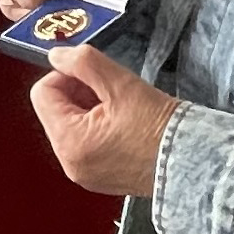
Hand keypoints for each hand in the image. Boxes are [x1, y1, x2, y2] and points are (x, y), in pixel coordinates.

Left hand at [30, 44, 176, 198]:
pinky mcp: (97, 178)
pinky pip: (83, 144)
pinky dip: (96, 128)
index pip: (42, 93)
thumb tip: (56, 55)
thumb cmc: (160, 126)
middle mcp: (70, 163)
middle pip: (54, 111)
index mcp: (70, 142)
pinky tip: (122, 124)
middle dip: (77, 93)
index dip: (64, 74)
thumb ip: (83, 62)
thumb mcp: (120, 83)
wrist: (191, 159)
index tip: (92, 74)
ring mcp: (83, 174)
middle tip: (110, 90)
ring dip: (87, 109)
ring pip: (69, 126)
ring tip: (120, 108)